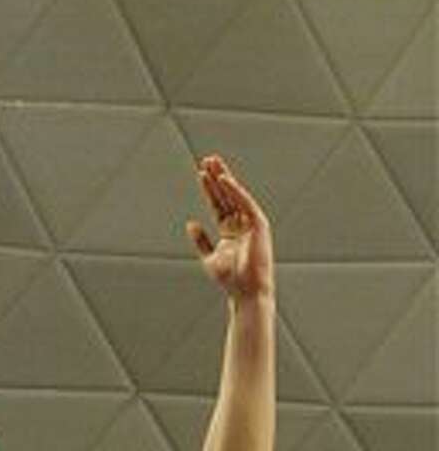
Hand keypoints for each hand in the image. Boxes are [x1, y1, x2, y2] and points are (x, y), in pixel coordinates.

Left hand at [187, 155, 273, 301]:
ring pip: (235, 195)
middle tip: (207, 159)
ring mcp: (250, 223)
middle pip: (227, 195)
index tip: (200, 173)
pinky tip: (224, 180)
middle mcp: (241, 223)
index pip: (218, 204)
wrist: (246, 291)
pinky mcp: (259, 224)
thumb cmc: (230, 279)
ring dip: (224, 178)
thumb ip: (201, 240)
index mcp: (229, 231)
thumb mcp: (209, 257)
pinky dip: (235, 191)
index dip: (209, 189)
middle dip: (217, 177)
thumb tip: (191, 223)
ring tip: (213, 163)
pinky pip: (245, 202)